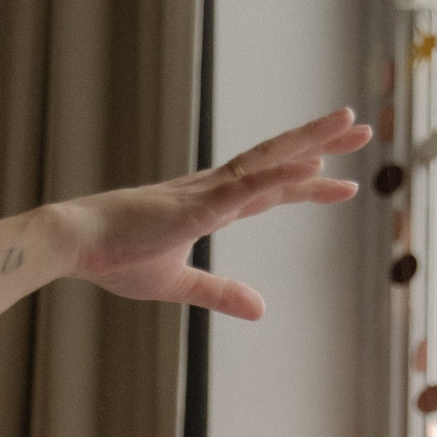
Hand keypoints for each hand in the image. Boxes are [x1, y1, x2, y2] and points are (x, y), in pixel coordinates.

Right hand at [56, 110, 372, 319]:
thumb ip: (220, 293)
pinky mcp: (192, 207)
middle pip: (276, 160)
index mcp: (208, 206)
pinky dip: (278, 177)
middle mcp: (212, 190)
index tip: (342, 180)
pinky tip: (310, 168)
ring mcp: (203, 194)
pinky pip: (243, 189)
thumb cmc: (114, 260)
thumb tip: (261, 311)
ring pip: (267, 162)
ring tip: (348, 125)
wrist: (74, 246)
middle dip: (320, 144)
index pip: (268, 188)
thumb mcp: (177, 284)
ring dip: (309, 144)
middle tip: (362, 127)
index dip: (305, 184)